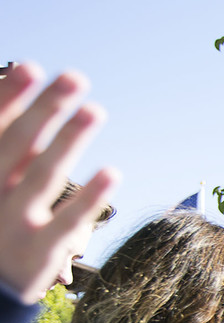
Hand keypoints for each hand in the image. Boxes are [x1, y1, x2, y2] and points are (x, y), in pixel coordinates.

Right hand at [0, 63, 118, 303]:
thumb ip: (6, 153)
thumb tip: (27, 104)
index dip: (7, 97)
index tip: (30, 66)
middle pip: (17, 145)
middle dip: (44, 109)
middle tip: (74, 77)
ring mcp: (13, 226)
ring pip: (43, 177)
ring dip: (69, 142)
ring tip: (95, 110)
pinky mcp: (40, 255)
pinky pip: (69, 223)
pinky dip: (90, 198)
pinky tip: (113, 172)